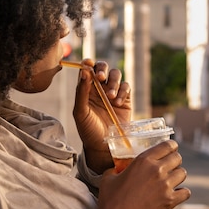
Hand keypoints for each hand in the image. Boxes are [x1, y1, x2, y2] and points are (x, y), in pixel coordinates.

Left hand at [72, 59, 130, 173]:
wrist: (103, 145)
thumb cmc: (88, 129)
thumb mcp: (81, 112)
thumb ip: (81, 92)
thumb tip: (83, 72)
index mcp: (86, 88)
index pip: (87, 69)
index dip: (88, 63)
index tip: (88, 63)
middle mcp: (99, 87)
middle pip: (103, 68)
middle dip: (102, 69)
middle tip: (101, 78)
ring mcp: (113, 92)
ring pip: (116, 74)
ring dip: (113, 82)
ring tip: (110, 96)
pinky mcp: (125, 99)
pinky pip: (127, 86)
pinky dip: (123, 91)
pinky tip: (117, 102)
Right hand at [88, 140, 190, 208]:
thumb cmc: (110, 200)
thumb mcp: (109, 177)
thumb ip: (117, 168)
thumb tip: (118, 168)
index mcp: (143, 160)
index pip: (167, 145)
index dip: (171, 146)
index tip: (171, 148)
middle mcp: (157, 170)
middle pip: (177, 158)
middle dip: (175, 160)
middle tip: (170, 165)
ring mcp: (165, 186)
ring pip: (183, 173)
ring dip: (178, 175)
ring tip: (171, 179)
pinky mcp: (170, 201)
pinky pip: (186, 192)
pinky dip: (182, 192)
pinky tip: (176, 193)